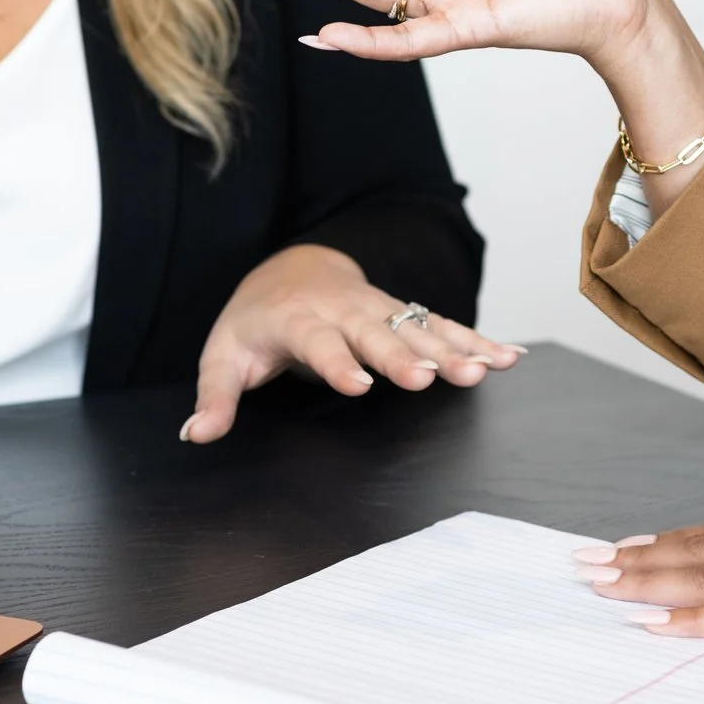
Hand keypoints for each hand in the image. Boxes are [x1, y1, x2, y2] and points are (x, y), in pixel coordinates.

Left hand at [182, 244, 521, 443]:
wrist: (288, 270)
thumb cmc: (254, 323)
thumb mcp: (224, 356)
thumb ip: (215, 397)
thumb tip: (196, 434)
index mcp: (299, 321)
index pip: (320, 343)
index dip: (339, 364)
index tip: (360, 385)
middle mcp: (345, 311)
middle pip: (380, 334)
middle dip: (407, 356)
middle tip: (434, 379)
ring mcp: (380, 310)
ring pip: (420, 328)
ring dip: (456, 349)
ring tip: (489, 370)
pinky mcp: (404, 315)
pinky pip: (443, 326)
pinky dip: (477, 340)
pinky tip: (508, 358)